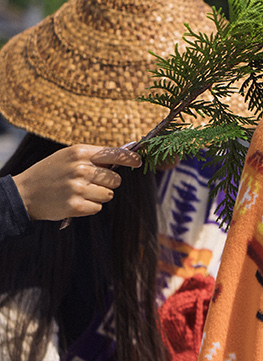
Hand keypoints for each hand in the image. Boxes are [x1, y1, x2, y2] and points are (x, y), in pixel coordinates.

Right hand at [11, 145, 140, 220]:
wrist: (24, 193)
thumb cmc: (50, 173)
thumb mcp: (68, 157)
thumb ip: (93, 156)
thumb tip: (125, 156)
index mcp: (79, 153)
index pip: (115, 154)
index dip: (130, 159)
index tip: (139, 162)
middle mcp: (80, 169)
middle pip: (116, 179)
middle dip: (107, 183)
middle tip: (89, 183)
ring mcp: (78, 188)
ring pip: (109, 194)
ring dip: (99, 195)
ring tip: (80, 192)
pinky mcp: (76, 206)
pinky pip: (98, 207)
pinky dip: (90, 207)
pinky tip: (75, 201)